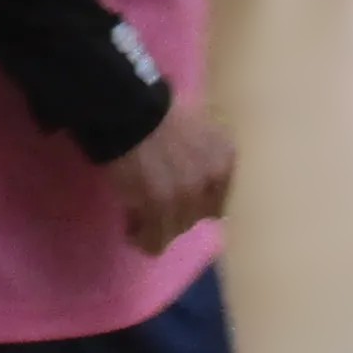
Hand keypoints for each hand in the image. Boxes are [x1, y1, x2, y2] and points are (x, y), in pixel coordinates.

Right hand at [102, 106, 236, 258]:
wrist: (128, 110)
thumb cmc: (157, 110)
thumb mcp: (197, 124)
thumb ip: (206, 150)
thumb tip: (196, 172)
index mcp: (224, 159)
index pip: (218, 201)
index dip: (194, 201)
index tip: (175, 197)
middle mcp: (211, 181)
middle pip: (196, 217)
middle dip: (176, 213)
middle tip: (154, 203)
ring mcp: (186, 198)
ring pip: (175, 231)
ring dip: (157, 224)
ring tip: (138, 213)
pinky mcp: (157, 209)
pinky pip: (153, 242)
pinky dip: (141, 238)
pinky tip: (130, 227)